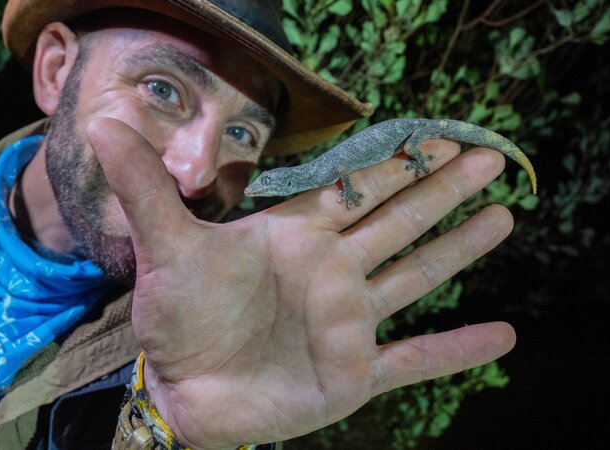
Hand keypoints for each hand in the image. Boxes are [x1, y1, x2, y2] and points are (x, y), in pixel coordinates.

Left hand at [89, 117, 515, 448]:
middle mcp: (333, 272)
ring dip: (460, 249)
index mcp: (298, 236)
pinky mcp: (354, 372)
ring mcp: (349, 322)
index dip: (401, 162)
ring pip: (416, 276)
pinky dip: (457, 350)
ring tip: (503, 219)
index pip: (361, 189)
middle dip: (443, 190)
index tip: (440, 135)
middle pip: (400, 221)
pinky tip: (503, 337)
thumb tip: (105, 120)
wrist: (179, 395)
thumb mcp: (166, 246)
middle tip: (490, 158)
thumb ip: (146, 185)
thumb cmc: (176, 318)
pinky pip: (416, 359)